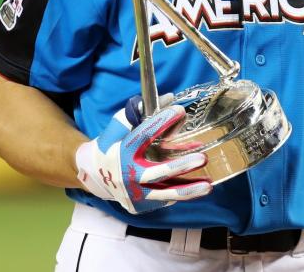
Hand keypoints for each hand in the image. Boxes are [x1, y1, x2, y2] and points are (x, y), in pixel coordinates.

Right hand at [75, 96, 211, 213]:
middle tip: (202, 159)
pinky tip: (197, 187)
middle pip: (158, 173)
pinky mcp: (138, 205)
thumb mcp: (118, 127)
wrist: (94, 175)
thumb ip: (140, 112)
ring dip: (189, 190)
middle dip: (182, 166)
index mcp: (122, 151)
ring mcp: (133, 193)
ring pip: (165, 194)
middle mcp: (128, 174)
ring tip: (209, 186)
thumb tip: (169, 98)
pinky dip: (180, 192)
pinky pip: (163, 199)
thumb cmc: (110, 145)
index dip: (163, 122)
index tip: (180, 111)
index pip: (144, 135)